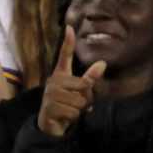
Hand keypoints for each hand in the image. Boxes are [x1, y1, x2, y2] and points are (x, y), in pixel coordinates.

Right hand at [37, 18, 106, 134]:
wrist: (50, 126)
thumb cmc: (67, 105)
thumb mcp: (79, 92)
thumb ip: (90, 79)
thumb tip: (103, 63)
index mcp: (61, 74)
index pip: (65, 56)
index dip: (68, 42)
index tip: (69, 27)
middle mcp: (53, 81)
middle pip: (83, 86)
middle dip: (86, 99)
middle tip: (78, 104)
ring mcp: (50, 94)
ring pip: (79, 101)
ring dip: (79, 110)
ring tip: (70, 111)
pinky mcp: (49, 108)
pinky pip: (73, 112)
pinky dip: (73, 118)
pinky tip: (65, 118)